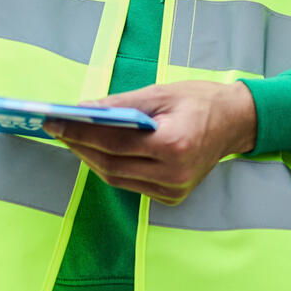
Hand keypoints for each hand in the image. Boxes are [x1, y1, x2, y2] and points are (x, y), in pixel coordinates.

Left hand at [44, 80, 256, 203]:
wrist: (236, 122)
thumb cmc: (199, 101)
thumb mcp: (159, 93)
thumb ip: (120, 104)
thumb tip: (82, 109)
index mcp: (174, 144)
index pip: (114, 142)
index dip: (80, 132)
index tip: (54, 122)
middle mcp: (174, 173)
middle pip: (111, 164)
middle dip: (79, 146)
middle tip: (57, 129)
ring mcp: (174, 190)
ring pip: (117, 178)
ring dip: (90, 158)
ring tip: (71, 139)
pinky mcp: (172, 197)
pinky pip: (131, 184)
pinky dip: (111, 167)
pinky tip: (97, 151)